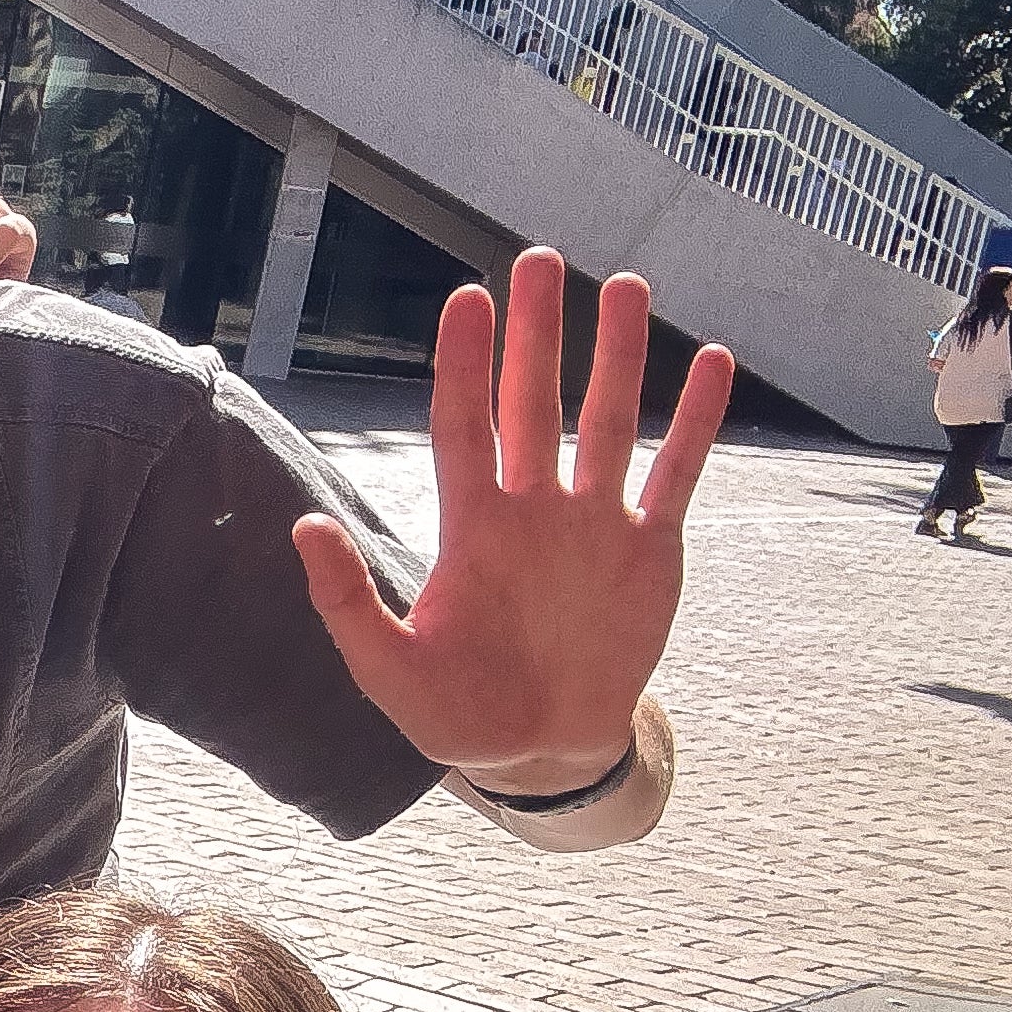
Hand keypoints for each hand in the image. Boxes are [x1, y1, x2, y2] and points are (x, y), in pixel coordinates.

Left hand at [290, 248, 719, 788]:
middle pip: (535, 402)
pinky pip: (675, 472)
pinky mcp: (649, 549)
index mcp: (472, 527)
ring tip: (623, 286)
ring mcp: (594, 523)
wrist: (537, 751)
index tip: (466, 299)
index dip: (465, 364)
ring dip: (617, 356)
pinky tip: (708, 361)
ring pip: (609, 420)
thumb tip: (303, 526)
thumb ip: (346, 601)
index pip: (465, 425)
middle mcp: (533, 509)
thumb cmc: (454, 713)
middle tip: (540, 260)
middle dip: (537, 334)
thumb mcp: (387, 667)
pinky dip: (695, 421)